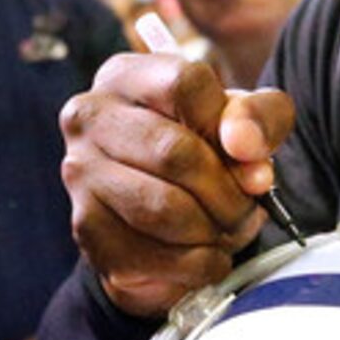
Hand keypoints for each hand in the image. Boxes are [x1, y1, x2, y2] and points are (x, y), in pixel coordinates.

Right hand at [59, 51, 295, 317]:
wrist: (160, 212)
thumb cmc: (204, 149)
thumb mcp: (243, 121)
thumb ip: (259, 119)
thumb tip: (245, 147)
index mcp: (125, 75)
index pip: (185, 84)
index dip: (230, 123)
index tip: (247, 153)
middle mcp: (90, 116)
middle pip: (175, 152)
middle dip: (227, 191)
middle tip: (248, 208)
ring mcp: (80, 173)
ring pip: (164, 209)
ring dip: (214, 230)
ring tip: (229, 230)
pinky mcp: (86, 227)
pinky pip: (155, 255)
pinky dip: (198, 264)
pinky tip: (207, 255)